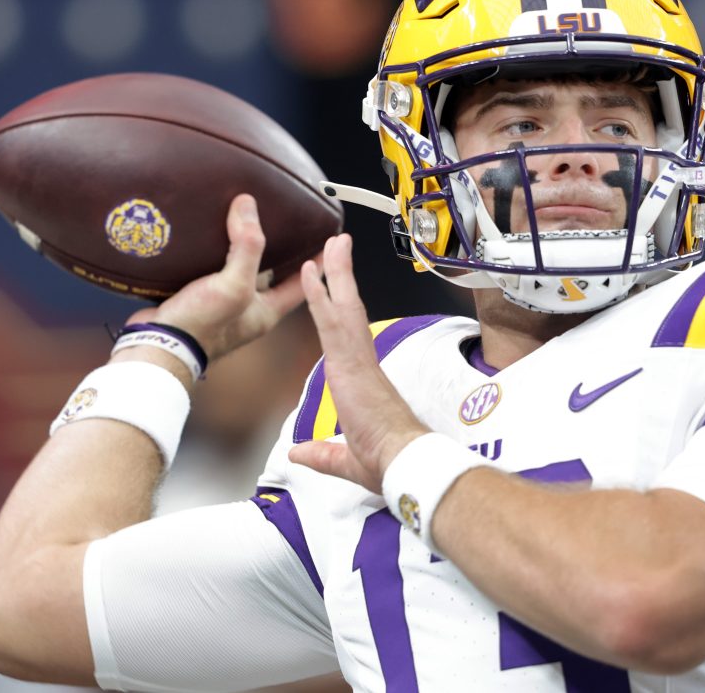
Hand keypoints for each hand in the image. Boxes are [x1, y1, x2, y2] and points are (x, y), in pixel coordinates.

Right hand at [116, 194, 305, 363]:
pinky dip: (214, 252)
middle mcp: (248, 309)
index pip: (302, 284)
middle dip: (277, 248)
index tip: (330, 240)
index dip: (316, 263)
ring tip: (245, 217)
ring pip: (239, 269)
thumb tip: (248, 206)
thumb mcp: (234, 285)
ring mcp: (222, 304)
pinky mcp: (198, 298)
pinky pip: (212, 270)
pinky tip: (210, 234)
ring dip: (241, 247)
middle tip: (283, 219)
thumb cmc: (202, 326)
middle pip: (270, 273)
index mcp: (266, 311)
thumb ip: (247, 247)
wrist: (157, 346)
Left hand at [287, 234, 427, 492]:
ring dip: (335, 273)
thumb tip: (299, 452)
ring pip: (343, 307)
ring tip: (331, 242)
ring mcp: (358, 360)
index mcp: (360, 381)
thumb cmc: (388, 461)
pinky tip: (312, 272)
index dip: (337, 307)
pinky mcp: (353, 363)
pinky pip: (334, 321)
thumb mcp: (344, 458)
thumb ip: (321, 452)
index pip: (345, 335)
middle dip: (341, 275)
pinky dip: (323, 293)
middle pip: (348, 309)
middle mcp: (360, 364)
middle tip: (337, 244)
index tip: (333, 286)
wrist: (405, 462)